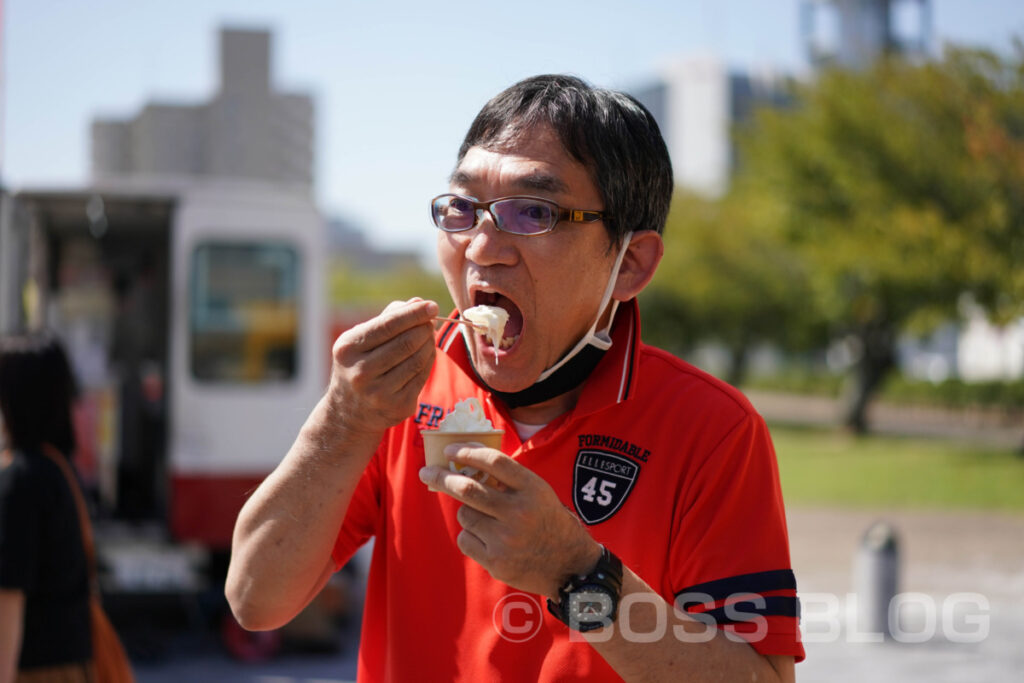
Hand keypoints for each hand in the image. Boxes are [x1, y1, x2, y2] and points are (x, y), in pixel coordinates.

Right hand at [328, 298, 437, 439]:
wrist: (349, 413)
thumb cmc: (358, 364)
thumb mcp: (360, 339)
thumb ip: (388, 318)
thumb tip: (418, 302)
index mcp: (348, 349)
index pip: (388, 325)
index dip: (413, 314)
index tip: (431, 306)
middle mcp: (361, 372)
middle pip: (406, 343)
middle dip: (424, 328)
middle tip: (430, 321)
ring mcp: (380, 392)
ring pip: (417, 360)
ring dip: (429, 343)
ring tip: (429, 335)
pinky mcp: (398, 406)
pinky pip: (422, 376)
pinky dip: (429, 361)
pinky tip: (426, 354)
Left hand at [419, 443, 601, 599]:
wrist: (569, 565)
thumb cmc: (549, 522)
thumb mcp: (540, 493)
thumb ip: (509, 480)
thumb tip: (467, 462)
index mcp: (532, 489)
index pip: (494, 462)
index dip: (468, 452)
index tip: (451, 450)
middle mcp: (518, 512)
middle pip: (468, 488)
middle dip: (441, 477)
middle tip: (426, 472)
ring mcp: (506, 538)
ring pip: (465, 515)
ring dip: (468, 512)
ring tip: (487, 520)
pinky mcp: (496, 561)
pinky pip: (465, 539)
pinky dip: (470, 535)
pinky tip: (489, 539)